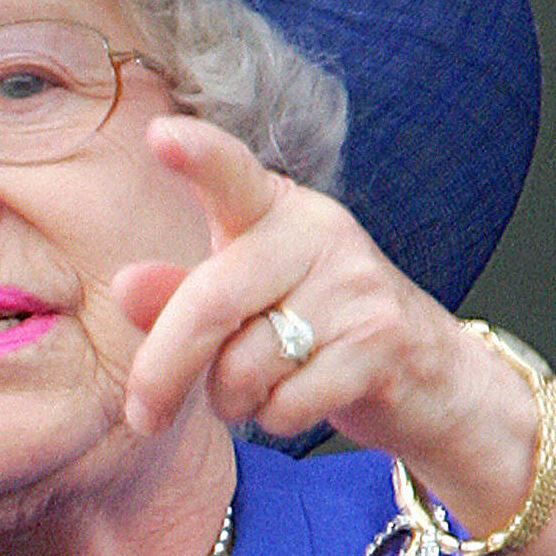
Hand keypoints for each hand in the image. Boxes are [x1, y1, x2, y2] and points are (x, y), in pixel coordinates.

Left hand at [115, 116, 469, 459]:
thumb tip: (125, 286)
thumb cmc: (314, 326)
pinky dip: (275, 420)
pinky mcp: (380, 344)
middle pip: (210, 302)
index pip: (232, 173)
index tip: (160, 136)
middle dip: (163, 370)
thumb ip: (180, 295)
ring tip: (257, 390)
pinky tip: (297, 402)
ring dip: (232, 401)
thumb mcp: (243, 301)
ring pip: (244, 367)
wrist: (430, 374)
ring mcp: (355, 286)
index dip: (198, 155)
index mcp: (275, 208)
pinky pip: (287, 404)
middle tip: (142, 414)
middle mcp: (318, 232)